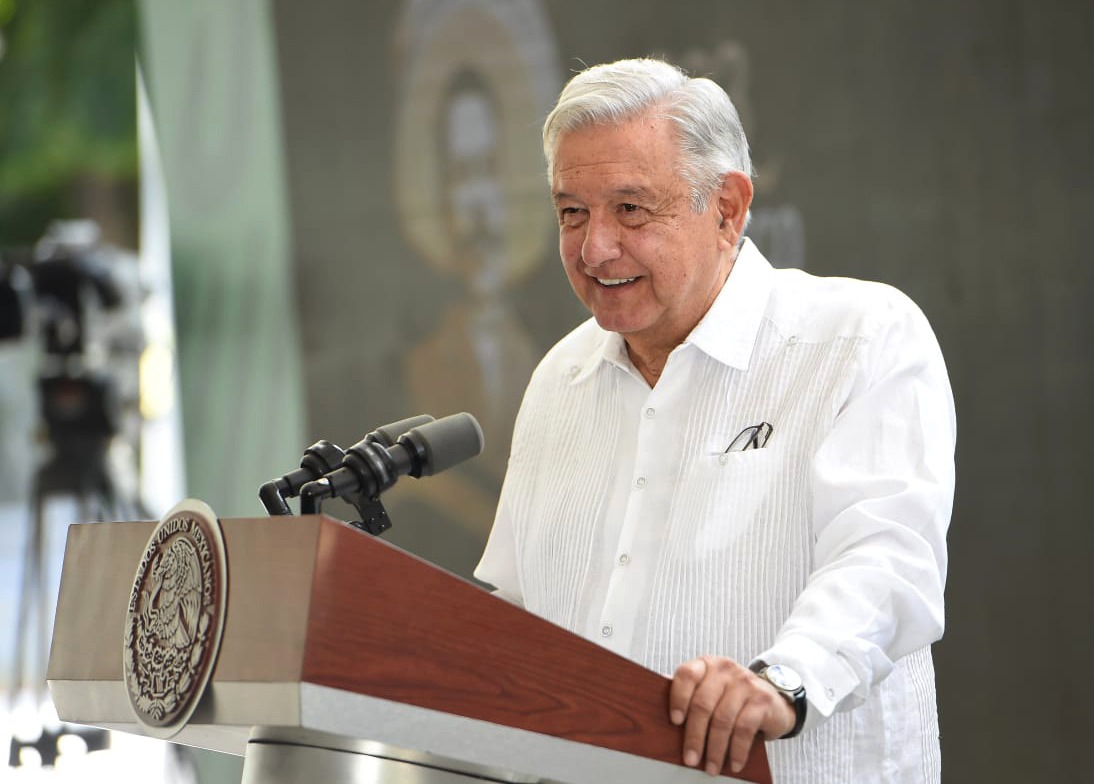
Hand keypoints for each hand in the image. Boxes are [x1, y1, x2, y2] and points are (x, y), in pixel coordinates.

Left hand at [669, 656, 795, 775]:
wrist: (773, 698)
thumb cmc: (732, 696)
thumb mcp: (711, 688)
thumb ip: (689, 694)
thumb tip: (655, 707)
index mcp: (707, 665)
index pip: (687, 674)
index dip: (678, 697)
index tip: (675, 721)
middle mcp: (725, 670)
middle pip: (703, 704)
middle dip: (694, 737)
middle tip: (690, 759)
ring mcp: (745, 683)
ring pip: (723, 720)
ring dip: (715, 750)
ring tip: (711, 767)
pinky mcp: (762, 700)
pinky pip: (745, 729)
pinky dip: (737, 750)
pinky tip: (734, 763)